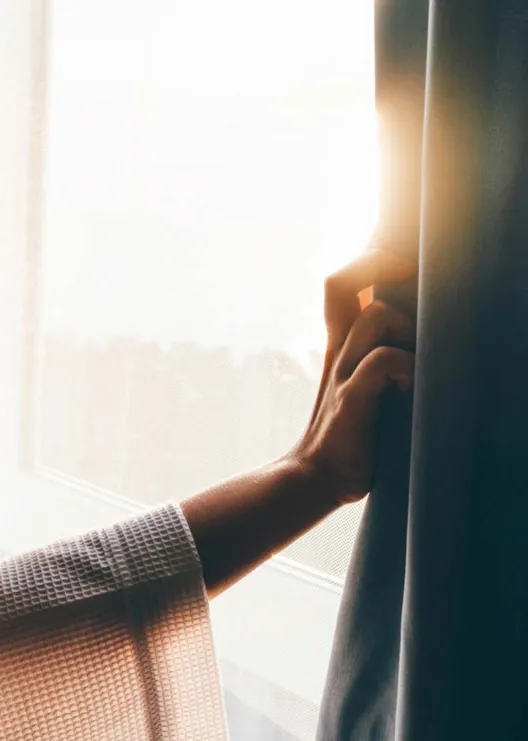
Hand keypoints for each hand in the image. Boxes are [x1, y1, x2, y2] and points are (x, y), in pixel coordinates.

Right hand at [289, 250, 416, 504]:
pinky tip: (406, 391)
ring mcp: (343, 374)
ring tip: (411, 362)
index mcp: (340, 344)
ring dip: (405, 330)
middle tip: (410, 317)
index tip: (402, 271)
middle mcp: (338, 351)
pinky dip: (404, 368)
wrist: (314, 477)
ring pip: (376, 317)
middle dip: (386, 278)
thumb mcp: (360, 384)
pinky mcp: (352, 401)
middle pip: (343, 282)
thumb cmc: (352, 434)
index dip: (368, 263)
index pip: (338, 283)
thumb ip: (378, 355)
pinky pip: (383, 362)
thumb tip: (428, 334)